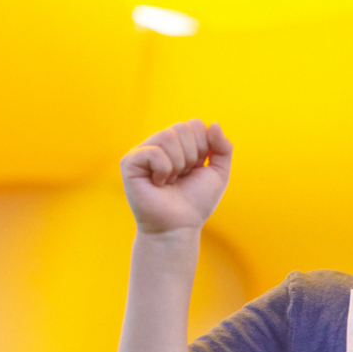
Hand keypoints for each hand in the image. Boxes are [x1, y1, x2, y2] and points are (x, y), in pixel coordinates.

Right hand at [120, 119, 232, 235]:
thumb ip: (223, 147)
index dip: (203, 148)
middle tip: (182, 177)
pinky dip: (163, 170)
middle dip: (191, 156)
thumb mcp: (218, 173)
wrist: (178, 227)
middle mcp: (159, 143)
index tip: (195, 169)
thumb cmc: (195, 202)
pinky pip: (154, 152)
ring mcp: (143, 151)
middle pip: (182, 128)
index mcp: (178, 143)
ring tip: (170, 181)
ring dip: (178, 164)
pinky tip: (158, 183)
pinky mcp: (129, 162)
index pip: (194, 124)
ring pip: (168, 136)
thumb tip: (213, 123)